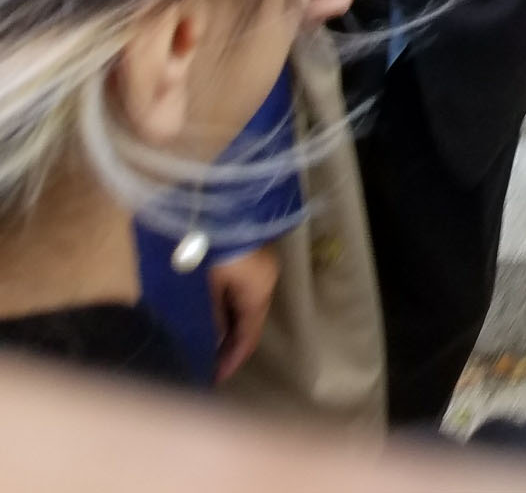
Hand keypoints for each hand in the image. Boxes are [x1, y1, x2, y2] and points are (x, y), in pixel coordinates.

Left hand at [208, 244, 279, 381]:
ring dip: (226, 325)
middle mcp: (264, 278)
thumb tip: (212, 347)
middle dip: (229, 344)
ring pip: (242, 304)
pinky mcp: (245, 254)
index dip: (233, 359)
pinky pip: (237, 290)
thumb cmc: (211, 247)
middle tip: (206, 365)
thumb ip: (210, 320)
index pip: (250, 334)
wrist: (213, 202)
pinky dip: (224, 307)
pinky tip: (209, 315)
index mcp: (259, 289)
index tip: (213, 379)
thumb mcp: (206, 288)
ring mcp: (257, 264)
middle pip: (249, 319)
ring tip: (204, 344)